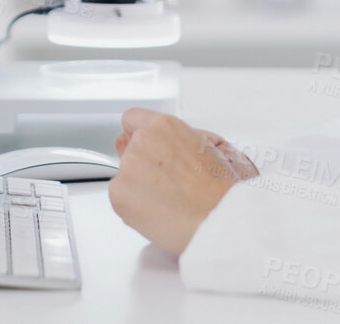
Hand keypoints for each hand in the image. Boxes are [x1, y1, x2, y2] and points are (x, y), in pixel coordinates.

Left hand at [108, 108, 257, 256]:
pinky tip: (159, 214)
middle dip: (142, 166)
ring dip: (138, 188)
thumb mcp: (206, 148)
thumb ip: (173, 140)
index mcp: (165, 126)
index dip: (139, 137)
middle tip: (167, 186)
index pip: (132, 120)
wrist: (221, 219)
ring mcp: (128, 166)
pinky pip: (120, 199)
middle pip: (129, 150)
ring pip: (125, 176)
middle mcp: (142, 140)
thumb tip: (149, 140)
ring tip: (169, 203)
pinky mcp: (118, 193)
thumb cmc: (221, 190)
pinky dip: (134, 208)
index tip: (146, 151)